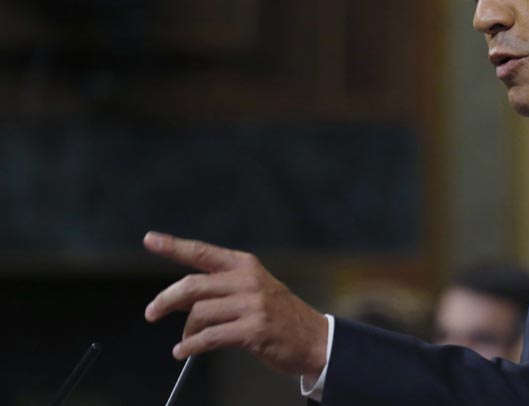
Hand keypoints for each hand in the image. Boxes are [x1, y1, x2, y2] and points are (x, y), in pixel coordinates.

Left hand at [143, 231, 327, 376]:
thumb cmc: (279, 316)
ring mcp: (252, 305)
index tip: (150, 239)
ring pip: (199, 313)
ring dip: (185, 331)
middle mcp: (248, 280)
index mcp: (245, 265)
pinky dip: (191, 347)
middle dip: (165, 300)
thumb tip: (177, 299)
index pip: (202, 252)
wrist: (314, 339)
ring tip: (185, 342)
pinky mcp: (253, 330)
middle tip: (151, 313)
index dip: (173, 246)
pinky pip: (209, 337)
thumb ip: (219, 289)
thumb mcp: (254, 290)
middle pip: (193, 285)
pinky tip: (184, 352)